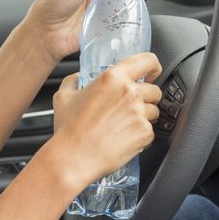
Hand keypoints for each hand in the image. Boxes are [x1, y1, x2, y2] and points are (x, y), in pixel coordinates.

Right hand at [51, 53, 161, 182]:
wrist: (74, 158)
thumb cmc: (69, 129)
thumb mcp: (64, 96)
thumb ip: (74, 80)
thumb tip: (79, 78)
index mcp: (113, 78)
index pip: (147, 60)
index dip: (153, 66)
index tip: (151, 72)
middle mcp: (130, 93)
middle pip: (154, 89)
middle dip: (146, 97)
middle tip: (130, 106)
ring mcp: (139, 113)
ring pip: (154, 110)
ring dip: (144, 116)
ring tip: (124, 124)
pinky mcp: (144, 133)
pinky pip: (150, 130)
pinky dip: (141, 134)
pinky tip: (124, 137)